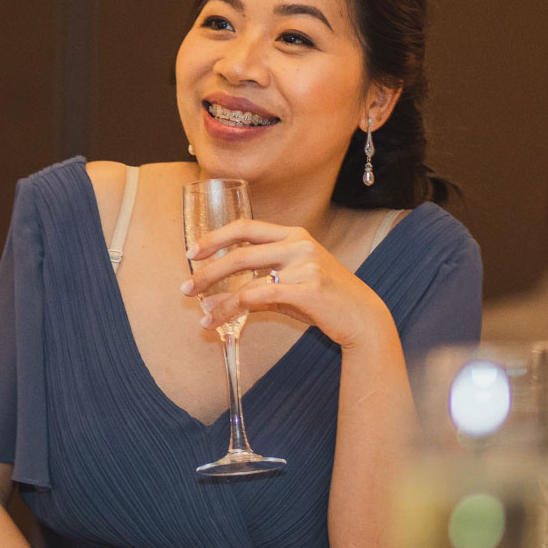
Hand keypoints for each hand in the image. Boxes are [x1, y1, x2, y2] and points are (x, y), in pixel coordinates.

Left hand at [182, 217, 391, 346]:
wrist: (362, 317)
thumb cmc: (324, 299)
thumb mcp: (294, 279)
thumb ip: (261, 279)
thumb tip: (217, 296)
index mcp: (294, 234)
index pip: (246, 227)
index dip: (215, 237)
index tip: (192, 251)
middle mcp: (299, 244)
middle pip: (240, 252)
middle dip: (207, 271)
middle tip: (185, 287)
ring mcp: (305, 265)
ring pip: (246, 279)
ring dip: (217, 297)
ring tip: (200, 312)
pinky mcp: (308, 289)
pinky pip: (259, 298)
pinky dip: (233, 310)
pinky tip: (219, 320)